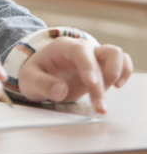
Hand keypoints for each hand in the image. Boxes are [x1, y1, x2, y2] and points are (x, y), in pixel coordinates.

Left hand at [18, 37, 132, 113]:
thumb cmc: (34, 73)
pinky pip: (121, 63)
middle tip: (99, 106)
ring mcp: (92, 57)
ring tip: (108, 93)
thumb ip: (42, 84)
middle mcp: (81, 49)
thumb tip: (61, 91)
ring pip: (116, 55)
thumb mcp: (29, 79)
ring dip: (117, 75)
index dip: (88, 67)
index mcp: (63, 47)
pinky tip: (117, 85)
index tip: (91, 83)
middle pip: (103, 54)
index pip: (80, 52)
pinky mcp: (100, 69)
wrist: (39, 73)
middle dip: (104, 81)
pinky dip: (124, 72)